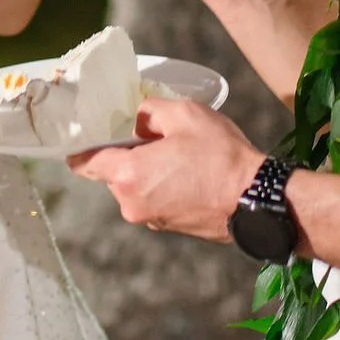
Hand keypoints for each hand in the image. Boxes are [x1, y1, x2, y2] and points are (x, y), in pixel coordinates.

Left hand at [68, 97, 262, 241]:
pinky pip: (153, 200)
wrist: (256, 200)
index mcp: (128, 175)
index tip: (92, 132)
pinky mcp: (168, 227)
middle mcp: (131, 203)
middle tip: (154, 137)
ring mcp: (150, 219)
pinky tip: (187, 173)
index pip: (84, 162)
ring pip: (134, 187)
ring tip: (178, 155)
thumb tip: (136, 119)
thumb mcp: (185, 115)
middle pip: (111, 174)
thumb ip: (149, 111)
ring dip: (146, 171)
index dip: (84, 145)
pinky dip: (161, 186)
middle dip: (126, 155)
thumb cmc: (221, 157)